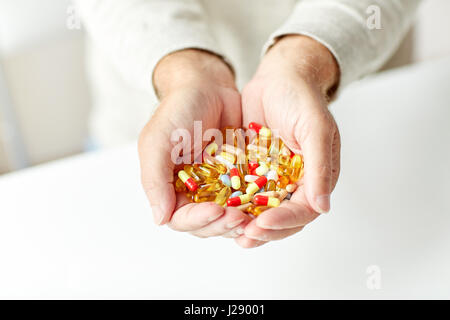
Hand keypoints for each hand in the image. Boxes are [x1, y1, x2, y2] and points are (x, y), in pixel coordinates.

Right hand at [138, 49, 251, 237]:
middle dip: (222, 225)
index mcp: (170, 189)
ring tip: (254, 217)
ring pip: (228, 217)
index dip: (198, 220)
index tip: (215, 211)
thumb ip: (155, 179)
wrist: (208, 87)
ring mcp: (218, 187)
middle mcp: (194, 193)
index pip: (181, 218)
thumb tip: (159, 219)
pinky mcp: (239, 178)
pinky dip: (255, 205)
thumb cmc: (177, 111)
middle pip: (207, 224)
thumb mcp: (158, 142)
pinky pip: (248, 198)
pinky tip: (265, 205)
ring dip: (240, 221)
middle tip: (238, 218)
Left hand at [238, 35, 340, 247]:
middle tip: (244, 237)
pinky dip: (236, 205)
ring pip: (263, 210)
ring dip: (248, 223)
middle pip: (283, 217)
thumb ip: (320, 166)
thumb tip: (322, 207)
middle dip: (265, 230)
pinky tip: (220, 212)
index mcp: (317, 177)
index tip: (262, 224)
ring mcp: (274, 178)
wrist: (279, 78)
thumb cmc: (302, 99)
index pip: (303, 210)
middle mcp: (297, 182)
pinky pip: (245, 193)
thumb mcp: (315, 128)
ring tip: (231, 233)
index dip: (284, 221)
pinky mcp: (254, 170)